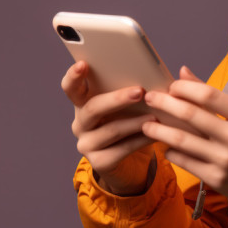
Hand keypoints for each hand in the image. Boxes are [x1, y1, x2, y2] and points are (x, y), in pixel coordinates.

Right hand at [61, 61, 157, 195]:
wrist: (134, 161)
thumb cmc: (132, 121)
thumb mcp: (131, 104)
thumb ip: (134, 87)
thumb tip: (156, 73)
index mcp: (84, 102)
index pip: (71, 87)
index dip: (74, 76)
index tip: (83, 64)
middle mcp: (80, 123)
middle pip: (92, 108)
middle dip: (117, 98)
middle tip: (140, 91)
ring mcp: (87, 144)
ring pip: (110, 130)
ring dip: (134, 122)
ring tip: (154, 116)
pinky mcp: (99, 163)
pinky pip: (121, 150)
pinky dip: (140, 140)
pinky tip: (154, 135)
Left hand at [143, 66, 227, 225]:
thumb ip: (215, 96)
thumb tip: (184, 71)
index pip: (208, 95)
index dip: (185, 88)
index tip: (172, 86)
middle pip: (191, 114)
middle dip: (164, 104)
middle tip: (149, 98)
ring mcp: (226, 159)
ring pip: (182, 140)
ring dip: (160, 130)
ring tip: (146, 124)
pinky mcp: (217, 179)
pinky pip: (185, 161)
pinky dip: (172, 152)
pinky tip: (166, 146)